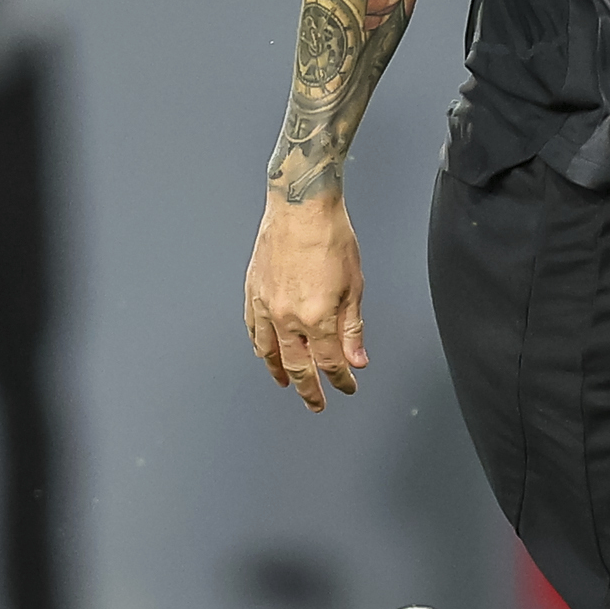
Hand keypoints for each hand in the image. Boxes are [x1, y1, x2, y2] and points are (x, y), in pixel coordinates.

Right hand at [246, 187, 367, 410]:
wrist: (301, 205)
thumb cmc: (330, 236)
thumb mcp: (354, 285)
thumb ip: (352, 328)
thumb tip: (356, 359)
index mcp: (316, 317)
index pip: (330, 363)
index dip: (341, 380)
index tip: (348, 386)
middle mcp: (286, 317)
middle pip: (298, 366)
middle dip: (309, 389)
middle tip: (316, 403)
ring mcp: (265, 305)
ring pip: (269, 352)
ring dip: (279, 372)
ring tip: (286, 384)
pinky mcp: (253, 291)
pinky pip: (252, 329)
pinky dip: (260, 346)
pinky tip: (264, 351)